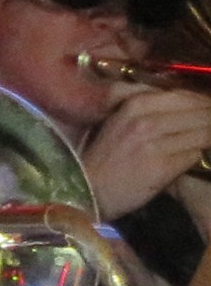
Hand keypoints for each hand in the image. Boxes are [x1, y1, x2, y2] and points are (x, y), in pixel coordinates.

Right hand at [77, 84, 210, 219]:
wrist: (87, 189)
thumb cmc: (106, 157)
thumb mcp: (120, 121)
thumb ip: (149, 109)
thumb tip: (189, 101)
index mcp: (135, 104)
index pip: (186, 96)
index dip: (203, 103)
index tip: (208, 110)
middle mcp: (145, 120)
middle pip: (200, 112)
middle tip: (210, 127)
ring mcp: (154, 142)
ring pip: (203, 132)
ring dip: (209, 138)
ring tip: (207, 140)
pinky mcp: (161, 166)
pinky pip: (195, 154)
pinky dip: (198, 156)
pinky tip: (197, 158)